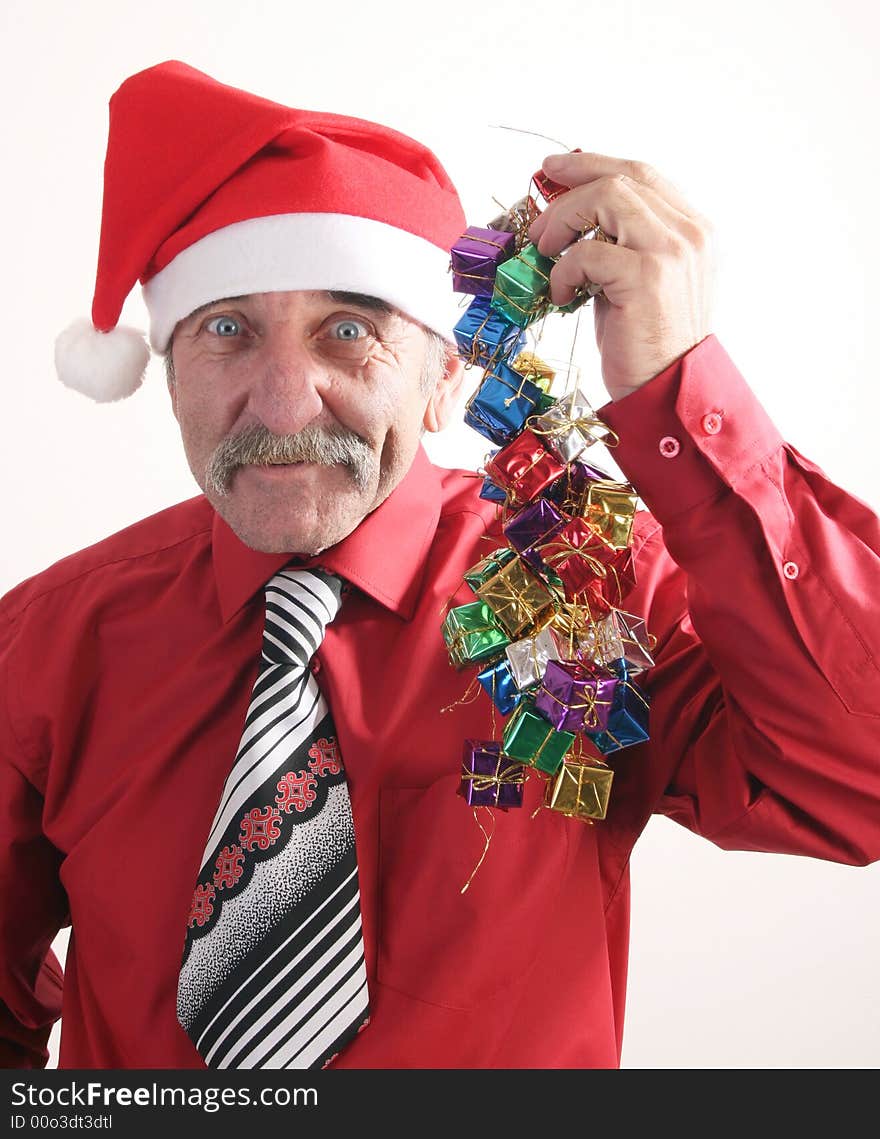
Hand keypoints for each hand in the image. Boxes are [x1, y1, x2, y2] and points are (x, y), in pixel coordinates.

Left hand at [528, 152, 715, 401]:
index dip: (594, 164)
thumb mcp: (636, 282)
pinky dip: (563, 270)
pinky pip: (587, 252)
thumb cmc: (646, 344)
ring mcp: (671, 252)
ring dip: (563, 222)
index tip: (555, 170)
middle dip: (570, 188)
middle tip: (538, 213)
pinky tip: (561, 296)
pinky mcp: (646, 276)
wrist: (665, 391)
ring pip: (606, 198)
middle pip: (621, 178)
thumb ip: (620, 244)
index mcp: (693, 230)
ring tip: (544, 253)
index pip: (642, 174)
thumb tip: (569, 219)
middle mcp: (689, 233)